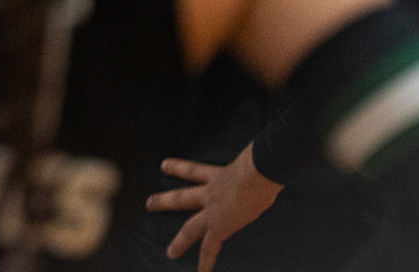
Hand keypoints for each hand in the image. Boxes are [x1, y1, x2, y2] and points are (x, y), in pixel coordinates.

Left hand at [147, 145, 281, 271]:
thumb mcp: (251, 160)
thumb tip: (269, 157)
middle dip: (165, 201)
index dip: (178, 168)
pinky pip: (210, 247)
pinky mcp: (220, 226)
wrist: (257, 173)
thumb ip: (253, 162)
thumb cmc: (260, 162)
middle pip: (182, 197)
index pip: (194, 171)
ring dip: (180, 241)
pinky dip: (207, 261)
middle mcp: (211, 193)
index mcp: (218, 175)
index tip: (164, 166)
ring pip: (190, 228)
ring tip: (170, 253)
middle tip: (149, 203)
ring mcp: (213, 211)